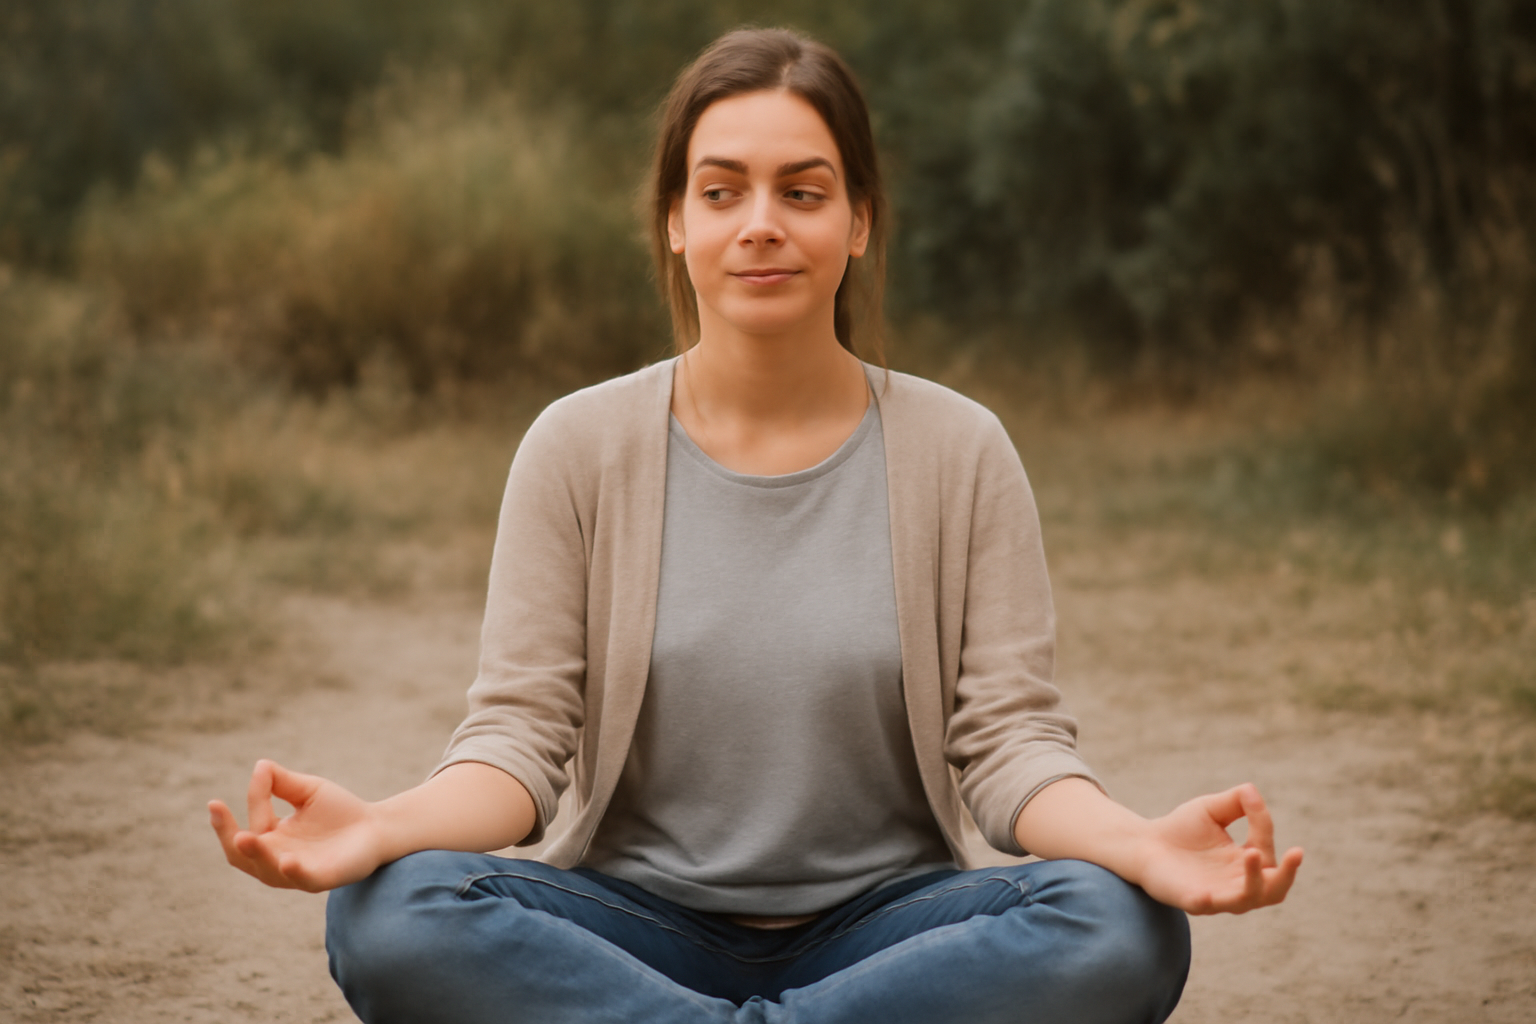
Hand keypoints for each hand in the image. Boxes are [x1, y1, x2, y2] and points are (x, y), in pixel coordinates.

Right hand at [209, 759, 384, 892]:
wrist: (376, 827)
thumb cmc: (340, 811)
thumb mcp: (307, 791)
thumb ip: (282, 781)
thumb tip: (260, 765)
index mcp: (271, 839)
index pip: (251, 822)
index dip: (252, 800)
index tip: (256, 777)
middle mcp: (277, 859)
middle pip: (242, 855)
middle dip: (227, 836)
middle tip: (217, 812)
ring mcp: (297, 872)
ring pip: (266, 870)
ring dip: (255, 854)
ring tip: (244, 837)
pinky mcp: (321, 879)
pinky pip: (302, 880)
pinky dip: (292, 872)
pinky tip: (286, 860)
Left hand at [1135, 783, 1302, 914]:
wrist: (1143, 844)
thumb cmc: (1180, 829)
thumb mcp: (1210, 809)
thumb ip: (1235, 801)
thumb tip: (1253, 791)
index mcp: (1245, 862)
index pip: (1267, 848)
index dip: (1263, 825)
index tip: (1251, 801)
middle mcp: (1236, 883)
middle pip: (1274, 890)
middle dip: (1287, 874)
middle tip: (1297, 853)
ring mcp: (1216, 895)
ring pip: (1247, 899)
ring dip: (1255, 880)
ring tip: (1253, 853)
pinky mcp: (1191, 900)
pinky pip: (1206, 906)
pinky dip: (1211, 900)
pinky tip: (1207, 891)